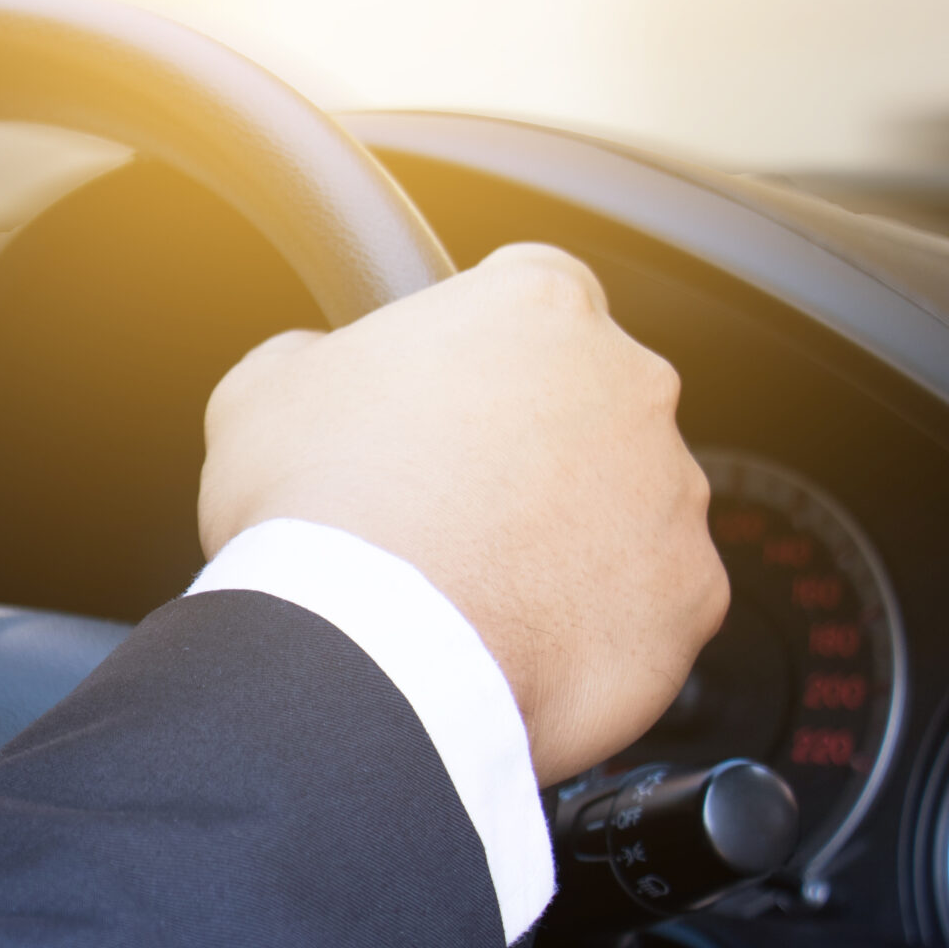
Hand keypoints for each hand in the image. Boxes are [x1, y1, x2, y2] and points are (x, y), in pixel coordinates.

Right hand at [198, 243, 727, 783]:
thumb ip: (312, 356)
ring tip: (471, 588)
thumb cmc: (314, 513)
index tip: (438, 399)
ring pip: (623, 506)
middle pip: (588, 401)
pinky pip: (646, 605)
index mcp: (536, 308)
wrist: (365, 655)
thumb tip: (317, 368)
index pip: (531, 292)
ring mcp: (671, 493)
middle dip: (531, 447)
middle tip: (443, 505)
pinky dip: (594, 623)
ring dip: (565, 536)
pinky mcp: (689, 597)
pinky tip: (515, 642)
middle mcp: (629, 385)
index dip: (477, 349)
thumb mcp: (259, 394)